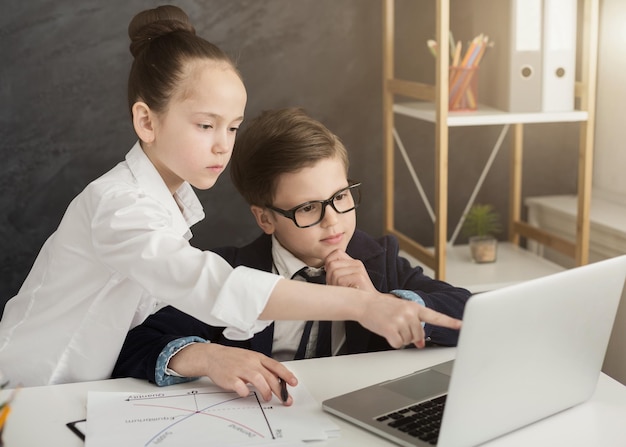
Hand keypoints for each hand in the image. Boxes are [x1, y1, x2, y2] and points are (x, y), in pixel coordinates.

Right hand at [168, 343, 297, 404]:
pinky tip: (246, 394)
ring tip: (267, 398)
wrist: (213, 356)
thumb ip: (264, 369)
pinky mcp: (229, 377)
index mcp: (257, 358)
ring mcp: (240, 369)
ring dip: (265, 391)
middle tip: (285, 399)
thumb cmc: (234, 359)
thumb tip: (279, 380)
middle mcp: (251, 362)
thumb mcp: (251, 359)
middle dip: (279, 390)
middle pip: (269, 376)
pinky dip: (245, 392)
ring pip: (258, 379)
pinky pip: (240, 386)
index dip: (286, 375)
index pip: (276, 366)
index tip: (294, 383)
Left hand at [324, 249, 376, 291]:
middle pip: (331, 263)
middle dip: (329, 277)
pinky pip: (340, 280)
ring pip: (334, 272)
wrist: (369, 305)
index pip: (336, 253)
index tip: (328, 272)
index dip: (328, 262)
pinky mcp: (359, 277)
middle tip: (336, 286)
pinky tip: (346, 292)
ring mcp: (358, 269)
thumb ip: (336, 270)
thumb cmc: (354, 295)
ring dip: (334, 284)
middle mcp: (356, 264)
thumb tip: (324, 267)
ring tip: (342, 290)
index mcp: (353, 262)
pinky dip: (339, 288)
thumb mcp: (344, 280)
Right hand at [357, 293, 461, 348]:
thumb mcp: (400, 310)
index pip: (435, 316)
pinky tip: (386, 332)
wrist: (363, 303)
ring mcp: (401, 321)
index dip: (449, 322)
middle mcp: (410, 313)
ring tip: (390, 325)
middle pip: (419, 335)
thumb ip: (413, 323)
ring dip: (400, 337)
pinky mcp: (391, 329)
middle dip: (410, 336)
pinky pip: (398, 345)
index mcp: (414, 306)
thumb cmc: (380, 307)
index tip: (462, 326)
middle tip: (398, 326)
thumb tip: (420, 342)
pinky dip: (393, 342)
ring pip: (408, 341)